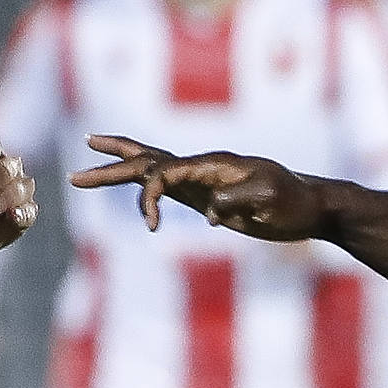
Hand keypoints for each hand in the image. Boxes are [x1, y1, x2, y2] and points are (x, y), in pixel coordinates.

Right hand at [70, 135, 328, 240]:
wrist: (312, 206)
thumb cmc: (294, 202)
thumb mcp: (270, 201)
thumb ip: (237, 201)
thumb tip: (209, 212)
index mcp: (213, 164)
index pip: (166, 174)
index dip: (150, 197)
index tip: (152, 227)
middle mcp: (202, 166)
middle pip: (148, 160)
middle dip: (111, 166)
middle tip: (75, 170)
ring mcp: (202, 179)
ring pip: (152, 166)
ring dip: (119, 166)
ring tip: (86, 161)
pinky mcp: (205, 194)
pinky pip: (167, 184)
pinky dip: (144, 184)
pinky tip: (130, 182)